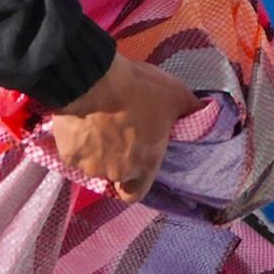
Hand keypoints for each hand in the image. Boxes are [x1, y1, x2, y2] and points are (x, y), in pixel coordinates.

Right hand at [40, 55, 194, 200]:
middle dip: (115, 156)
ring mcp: (90, 165)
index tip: (134, 164)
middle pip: (115, 172)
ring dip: (96, 147)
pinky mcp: (68, 153)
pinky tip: (80, 120)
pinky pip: (73, 150)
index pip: (137, 193)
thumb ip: (191, 108)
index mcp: (145, 164)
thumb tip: (205, 109)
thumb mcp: (176, 95)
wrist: (93, 80)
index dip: (134, 182)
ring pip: (93, 162)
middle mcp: (117, 172)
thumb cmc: (139, 91)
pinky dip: (76, 139)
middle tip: (117, 130)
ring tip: (97, 121)